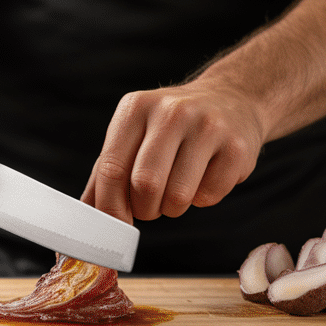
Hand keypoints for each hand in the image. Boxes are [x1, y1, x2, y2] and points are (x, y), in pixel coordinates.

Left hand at [82, 80, 262, 223]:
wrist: (233, 99)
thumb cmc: (173, 126)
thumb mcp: (135, 134)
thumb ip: (107, 173)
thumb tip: (88, 215)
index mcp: (136, 108)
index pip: (112, 168)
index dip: (110, 207)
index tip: (114, 226)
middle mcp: (172, 111)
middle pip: (145, 185)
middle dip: (144, 209)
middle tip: (150, 206)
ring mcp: (208, 127)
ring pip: (178, 197)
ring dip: (172, 208)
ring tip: (177, 189)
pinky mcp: (236, 147)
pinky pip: (209, 197)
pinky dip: (202, 199)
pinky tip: (205, 176)